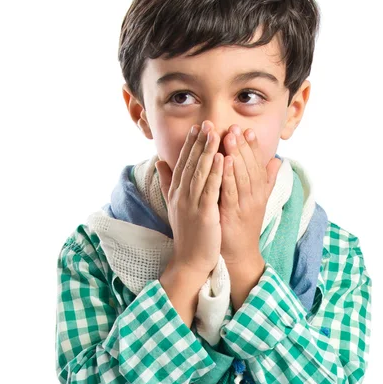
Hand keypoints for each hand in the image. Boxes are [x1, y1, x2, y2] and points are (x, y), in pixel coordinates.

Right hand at [155, 122, 223, 276]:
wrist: (190, 261)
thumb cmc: (187, 233)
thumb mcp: (174, 205)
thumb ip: (167, 182)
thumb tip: (159, 161)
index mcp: (176, 192)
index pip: (183, 163)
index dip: (190, 144)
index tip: (197, 127)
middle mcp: (181, 195)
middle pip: (191, 163)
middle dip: (199, 142)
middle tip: (207, 122)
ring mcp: (191, 204)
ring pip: (200, 172)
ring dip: (208, 151)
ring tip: (216, 133)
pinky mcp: (204, 214)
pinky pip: (210, 189)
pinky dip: (215, 172)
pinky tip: (222, 158)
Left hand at [219, 123, 281, 266]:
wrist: (239, 254)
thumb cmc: (245, 225)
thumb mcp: (258, 200)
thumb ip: (266, 181)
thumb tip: (276, 160)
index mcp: (259, 192)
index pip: (257, 164)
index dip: (253, 147)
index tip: (247, 130)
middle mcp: (255, 196)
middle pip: (250, 166)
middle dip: (243, 146)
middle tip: (236, 127)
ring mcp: (245, 205)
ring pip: (242, 176)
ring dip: (236, 155)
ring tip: (229, 137)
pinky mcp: (233, 214)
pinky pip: (231, 192)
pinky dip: (228, 176)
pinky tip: (223, 162)